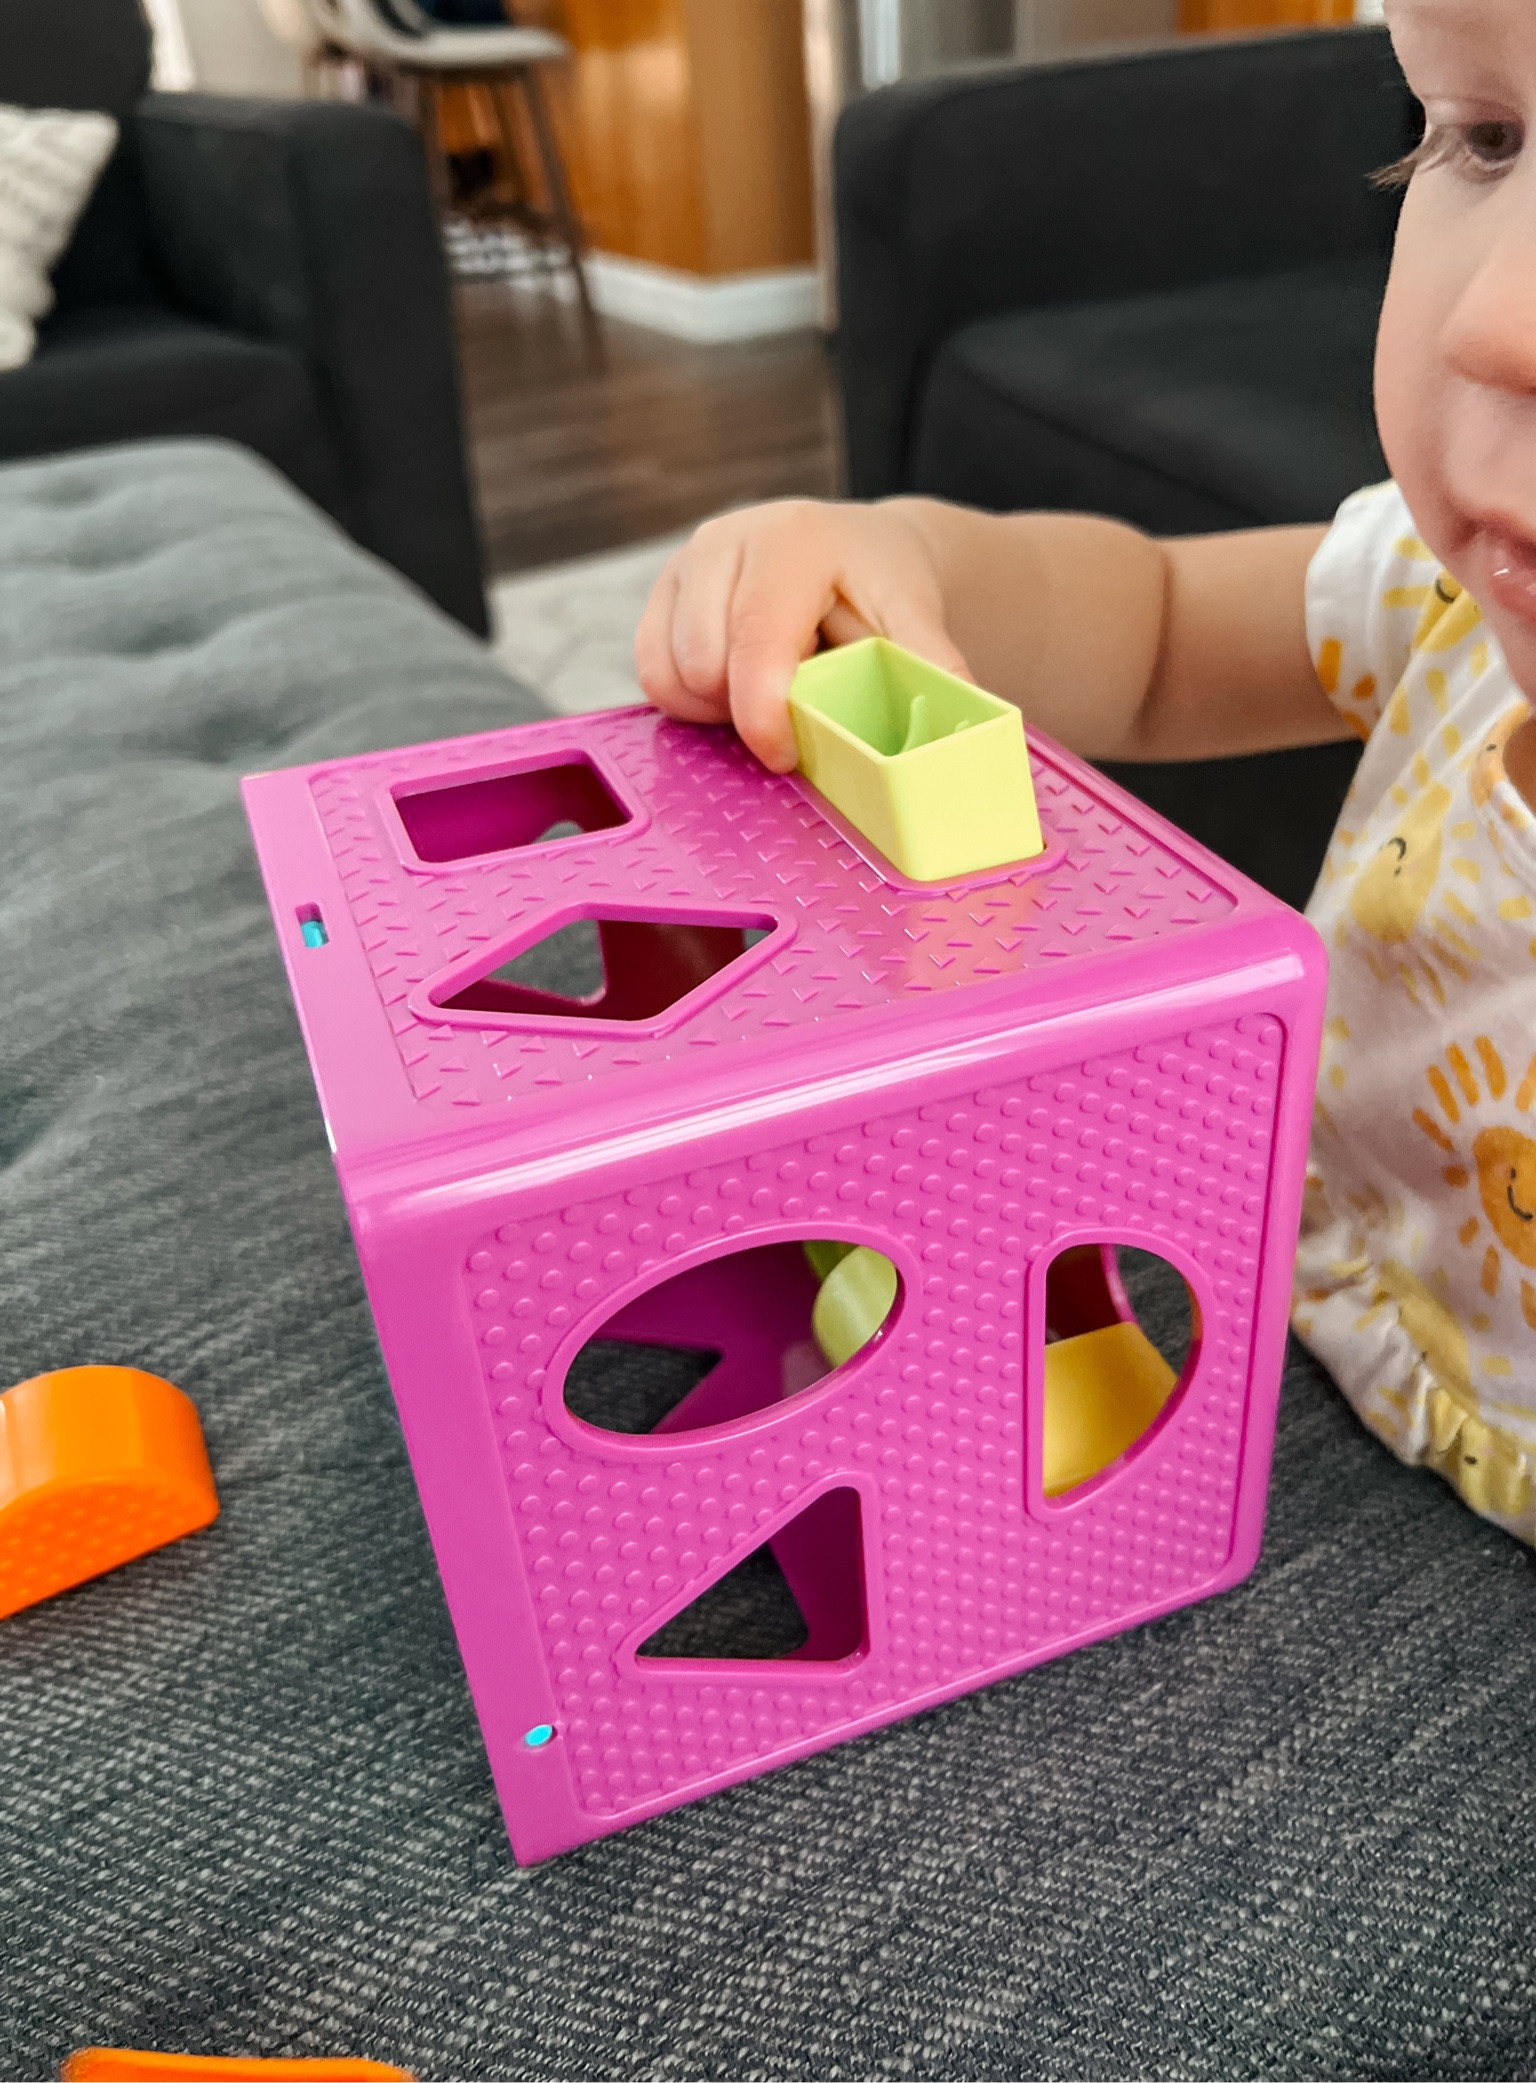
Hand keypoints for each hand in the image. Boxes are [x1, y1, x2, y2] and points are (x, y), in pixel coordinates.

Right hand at [635, 498, 972, 771]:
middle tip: (795, 709)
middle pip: (704, 662)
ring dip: (715, 706)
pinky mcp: (662, 588)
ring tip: (767, 692)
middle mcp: (728, 539)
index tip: (785, 755)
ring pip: (670, 670)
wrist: (854, 548)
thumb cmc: (881, 586)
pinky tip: (733, 690)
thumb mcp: (915, 618)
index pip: (756, 640)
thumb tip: (965, 723)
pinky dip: (687, 698)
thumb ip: (930, 665)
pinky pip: (650, 670)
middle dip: (745, 709)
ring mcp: (687, 561)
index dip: (762, 713)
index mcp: (794, 541)